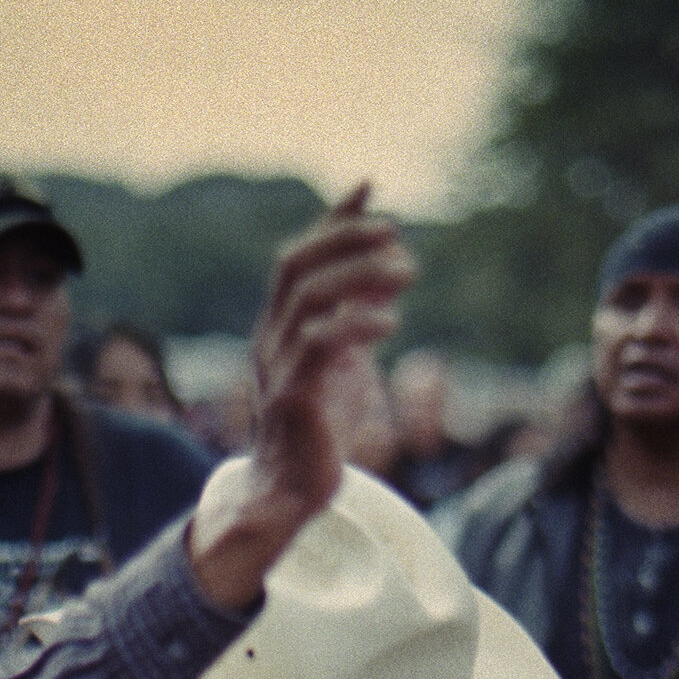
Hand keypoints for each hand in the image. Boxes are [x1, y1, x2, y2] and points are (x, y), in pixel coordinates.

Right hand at [188, 183, 416, 609]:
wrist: (290, 492)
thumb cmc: (321, 426)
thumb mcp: (346, 359)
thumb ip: (361, 313)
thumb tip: (394, 266)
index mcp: (281, 327)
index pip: (298, 258)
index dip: (332, 220)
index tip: (369, 186)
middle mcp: (272, 339)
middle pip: (296, 268)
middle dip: (343, 240)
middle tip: (395, 235)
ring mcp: (279, 366)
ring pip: (307, 299)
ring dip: (357, 275)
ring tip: (405, 272)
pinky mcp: (294, 397)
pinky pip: (318, 345)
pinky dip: (355, 323)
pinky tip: (391, 320)